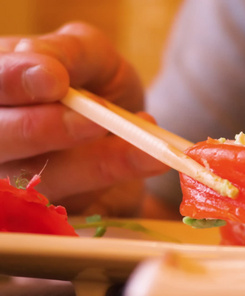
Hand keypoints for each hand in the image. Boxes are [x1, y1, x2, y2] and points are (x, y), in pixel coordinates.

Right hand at [0, 22, 168, 215]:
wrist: (128, 134)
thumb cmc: (98, 86)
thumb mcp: (93, 57)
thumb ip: (69, 53)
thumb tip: (47, 71)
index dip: (11, 81)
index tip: (54, 80)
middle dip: (42, 128)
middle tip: (95, 119)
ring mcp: (15, 181)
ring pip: (38, 177)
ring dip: (94, 162)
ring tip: (144, 144)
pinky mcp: (47, 213)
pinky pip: (76, 205)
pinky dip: (117, 176)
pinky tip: (151, 160)